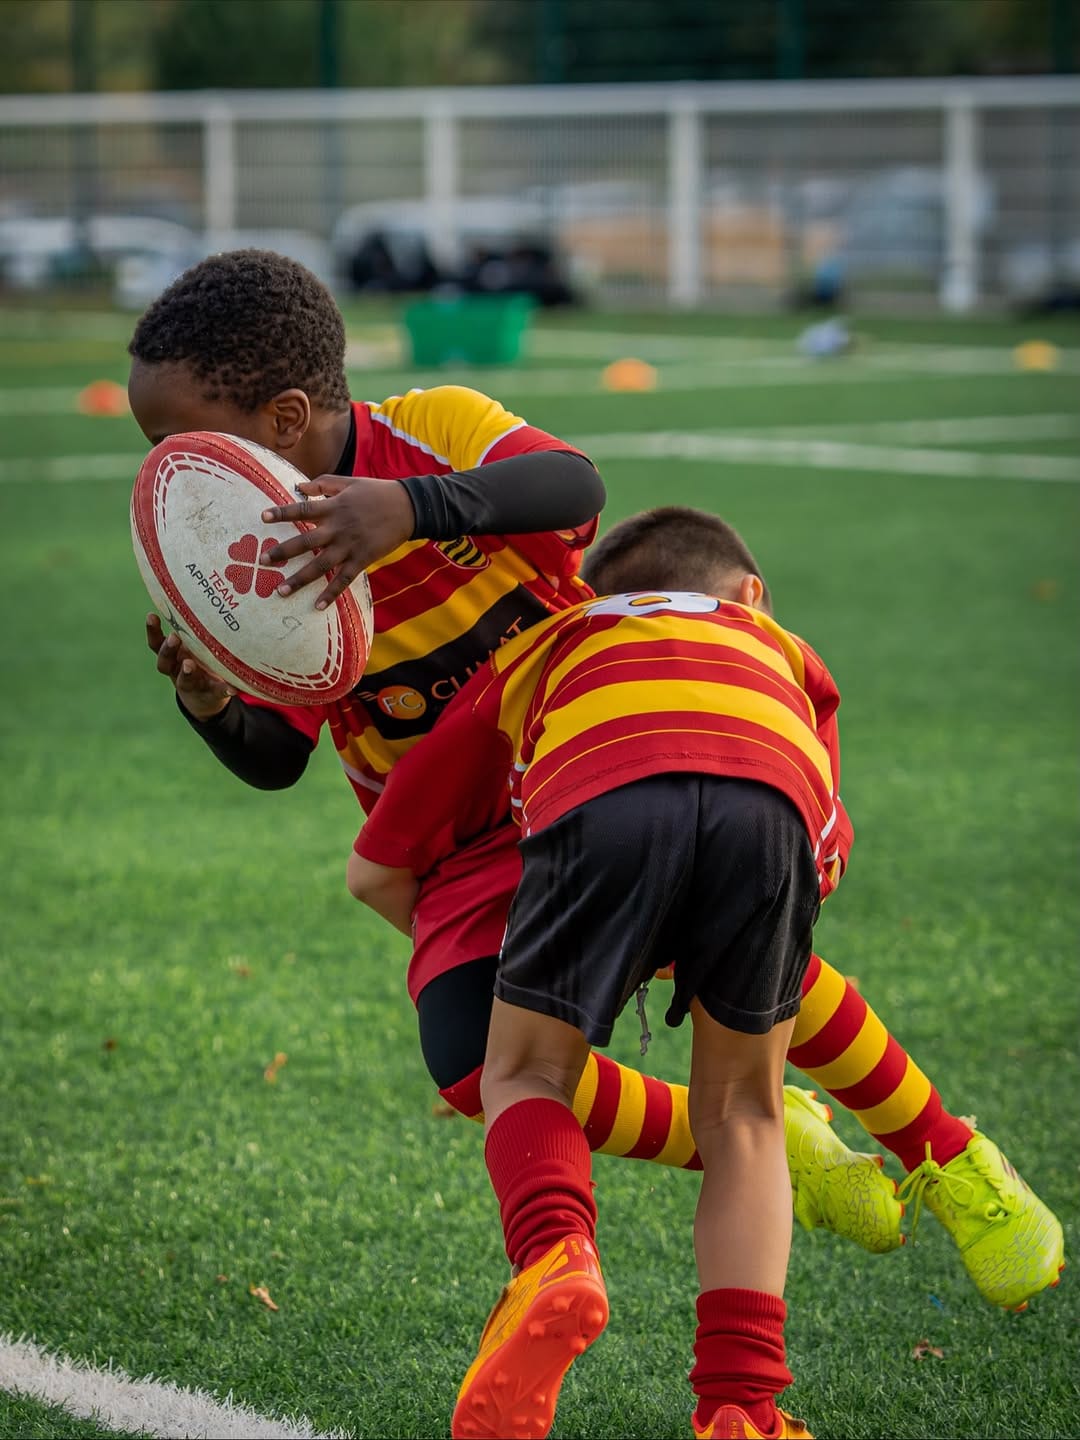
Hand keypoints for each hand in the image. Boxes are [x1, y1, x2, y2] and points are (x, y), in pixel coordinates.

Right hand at [146, 612, 233, 720]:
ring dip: (186, 672)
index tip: (152, 615)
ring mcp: (192, 684)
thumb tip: (203, 592)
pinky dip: (224, 690)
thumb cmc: (199, 661)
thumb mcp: (193, 645)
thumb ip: (192, 628)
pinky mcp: (210, 694)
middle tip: (174, 637)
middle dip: (168, 649)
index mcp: (172, 656)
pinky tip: (232, 688)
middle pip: (165, 661)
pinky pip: (216, 692)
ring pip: (183, 679)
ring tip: (190, 664)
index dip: (152, 630)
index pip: (156, 643)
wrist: (204, 699)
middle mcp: (177, 670)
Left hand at [260, 475, 415, 609]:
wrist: (407, 507)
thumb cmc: (376, 492)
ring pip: (320, 566)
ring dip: (299, 579)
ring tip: (280, 591)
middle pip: (305, 542)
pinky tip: (317, 606)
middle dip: (283, 552)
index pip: (302, 510)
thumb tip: (298, 487)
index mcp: (333, 507)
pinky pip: (344, 580)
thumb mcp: (349, 482)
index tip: (262, 517)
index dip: (282, 513)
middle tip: (262, 561)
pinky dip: (331, 594)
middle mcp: (338, 528)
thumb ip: (323, 484)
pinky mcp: (362, 559)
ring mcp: (350, 546)